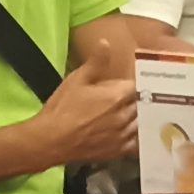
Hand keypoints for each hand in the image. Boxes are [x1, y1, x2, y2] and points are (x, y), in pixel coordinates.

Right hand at [35, 40, 137, 164]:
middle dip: (141, 100)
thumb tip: (106, 42)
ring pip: (143, 123)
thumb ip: (95, 62)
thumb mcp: (76, 79)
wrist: (50, 140)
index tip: (135, 83)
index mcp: (118, 96)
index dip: (136, 84)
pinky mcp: (119, 151)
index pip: (138, 86)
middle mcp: (126, 116)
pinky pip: (138, 144)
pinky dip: (140, 138)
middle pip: (143, 105)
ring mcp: (124, 135)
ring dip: (142, 118)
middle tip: (141, 98)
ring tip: (142, 115)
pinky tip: (139, 135)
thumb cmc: (62, 108)